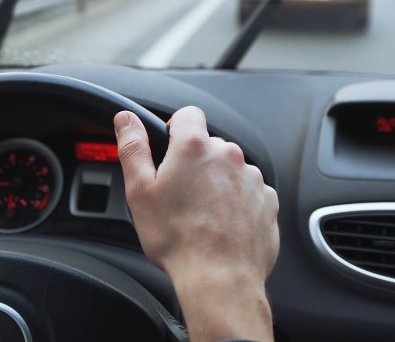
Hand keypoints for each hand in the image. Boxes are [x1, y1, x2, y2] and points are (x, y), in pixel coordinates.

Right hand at [114, 106, 278, 341]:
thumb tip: (126, 119)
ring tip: (201, 216)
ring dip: (217, 184)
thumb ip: (132, 147)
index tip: (169, 152)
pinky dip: (236, 204)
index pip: (188, 114)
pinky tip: (221, 226)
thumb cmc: (178, 239)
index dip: (175, 130)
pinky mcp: (268, 201)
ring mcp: (252, 178)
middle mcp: (228, 156)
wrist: (220, 279)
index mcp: (195, 147)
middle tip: (180, 196)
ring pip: (229, 170)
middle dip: (195, 164)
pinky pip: (248, 193)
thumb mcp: (140, 191)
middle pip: (209, 146)